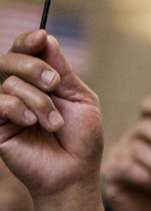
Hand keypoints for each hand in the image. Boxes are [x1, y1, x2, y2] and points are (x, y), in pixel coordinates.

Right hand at [0, 31, 103, 210]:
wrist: (75, 173)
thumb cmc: (82, 139)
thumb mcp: (80, 99)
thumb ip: (63, 70)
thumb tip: (46, 37)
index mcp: (39, 81)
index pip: (24, 51)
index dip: (28, 41)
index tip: (41, 37)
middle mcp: (18, 91)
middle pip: (10, 59)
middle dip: (34, 66)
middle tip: (54, 83)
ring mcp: (5, 108)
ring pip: (10, 82)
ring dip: (39, 101)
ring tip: (54, 123)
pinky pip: (0, 103)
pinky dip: (21, 109)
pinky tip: (33, 124)